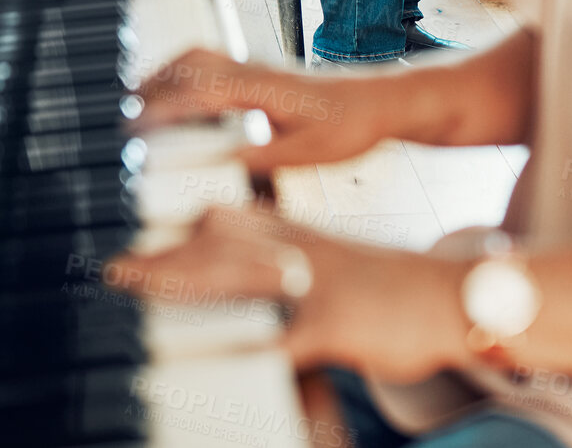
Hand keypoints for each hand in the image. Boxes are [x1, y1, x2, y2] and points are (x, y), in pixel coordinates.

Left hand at [108, 205, 467, 380]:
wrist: (455, 295)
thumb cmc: (394, 289)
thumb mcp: (339, 264)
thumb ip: (297, 264)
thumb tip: (257, 275)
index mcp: (302, 237)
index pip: (231, 220)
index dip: (181, 227)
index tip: (139, 234)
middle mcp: (301, 252)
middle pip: (219, 242)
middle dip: (164, 253)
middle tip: (116, 265)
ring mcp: (315, 285)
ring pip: (235, 274)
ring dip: (179, 281)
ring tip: (133, 287)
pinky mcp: (333, 324)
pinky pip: (278, 338)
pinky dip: (241, 345)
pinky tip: (207, 351)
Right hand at [135, 48, 391, 171]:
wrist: (380, 102)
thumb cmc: (351, 125)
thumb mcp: (311, 154)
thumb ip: (266, 157)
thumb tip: (222, 162)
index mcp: (264, 89)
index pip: (200, 93)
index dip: (163, 110)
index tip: (134, 127)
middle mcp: (254, 71)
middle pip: (188, 65)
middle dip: (151, 89)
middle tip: (120, 119)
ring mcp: (254, 68)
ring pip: (196, 59)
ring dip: (163, 78)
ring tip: (135, 107)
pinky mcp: (256, 74)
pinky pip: (208, 64)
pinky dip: (180, 76)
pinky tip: (172, 98)